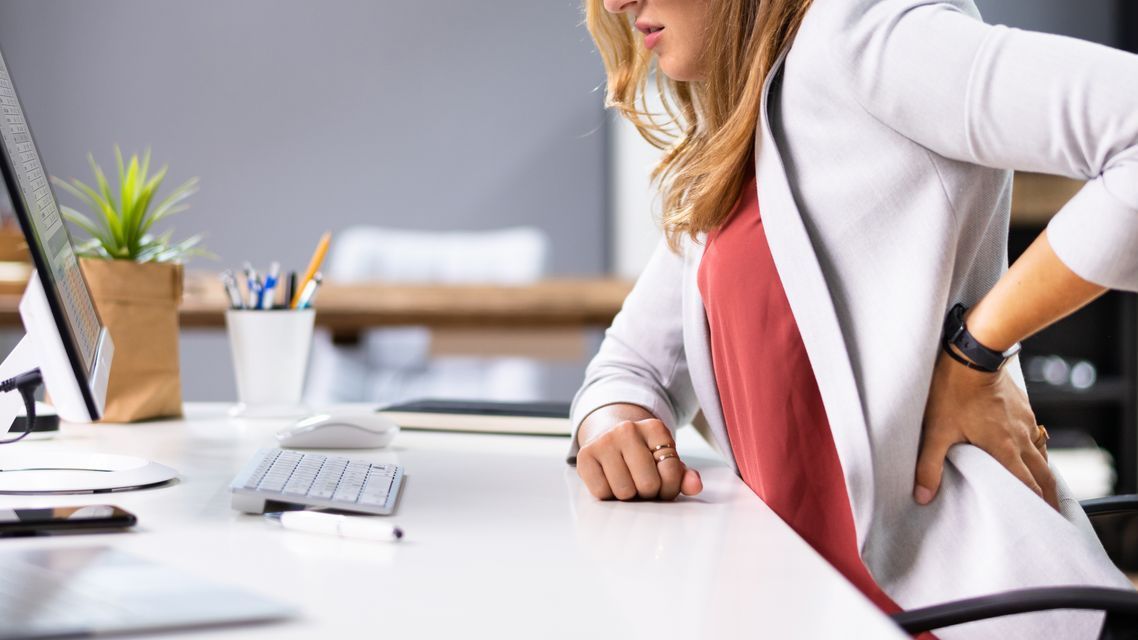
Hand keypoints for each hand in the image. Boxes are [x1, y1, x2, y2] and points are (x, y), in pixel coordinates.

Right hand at [576, 406, 701, 500]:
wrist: (609, 437)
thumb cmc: (643, 455)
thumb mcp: (665, 460)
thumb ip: (683, 475)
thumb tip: (695, 486)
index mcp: (654, 428)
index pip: (671, 472)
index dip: (669, 488)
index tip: (663, 484)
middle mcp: (627, 429)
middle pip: (647, 485)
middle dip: (648, 494)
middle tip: (643, 486)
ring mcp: (604, 440)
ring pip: (624, 492)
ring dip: (628, 496)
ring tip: (627, 482)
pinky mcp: (585, 455)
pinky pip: (602, 492)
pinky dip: (608, 495)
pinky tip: (610, 481)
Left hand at [916, 350, 1057, 509]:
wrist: (973, 352)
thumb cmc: (953, 391)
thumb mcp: (936, 430)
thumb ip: (929, 465)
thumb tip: (922, 496)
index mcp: (1005, 448)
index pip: (1027, 486)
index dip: (1035, 506)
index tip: (1042, 522)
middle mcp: (1022, 437)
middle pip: (1043, 474)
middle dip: (1049, 496)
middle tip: (1052, 514)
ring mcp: (1025, 420)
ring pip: (1042, 453)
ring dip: (1044, 473)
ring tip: (1044, 488)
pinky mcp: (1023, 406)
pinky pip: (1036, 434)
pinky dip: (1037, 449)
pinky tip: (1029, 451)